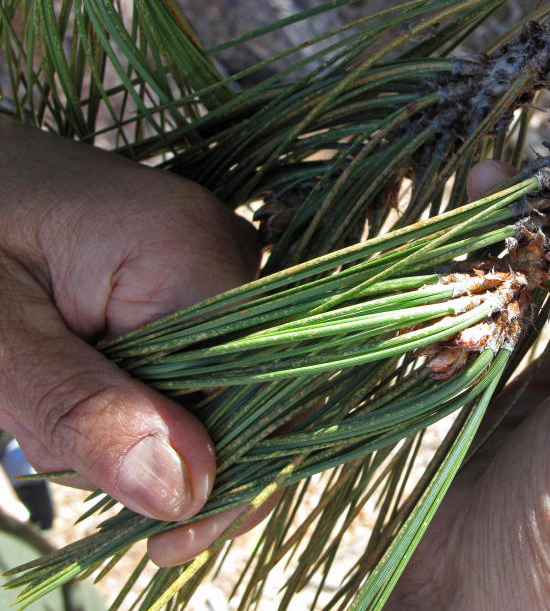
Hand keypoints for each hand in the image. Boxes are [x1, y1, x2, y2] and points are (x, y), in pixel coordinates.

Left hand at [0, 119, 257, 548]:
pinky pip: (201, 356)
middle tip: (69, 463)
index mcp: (187, 250)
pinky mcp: (191, 273)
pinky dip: (148, 396)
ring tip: (55, 417)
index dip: (229, 472)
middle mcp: (224, 249)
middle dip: (177, 452)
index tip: (164, 538)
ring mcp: (212, 258)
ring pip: (224, 380)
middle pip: (250, 388)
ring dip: (153, 425)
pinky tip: (90, 398)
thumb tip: (187, 491)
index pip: (257, 386)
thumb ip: (80, 407)